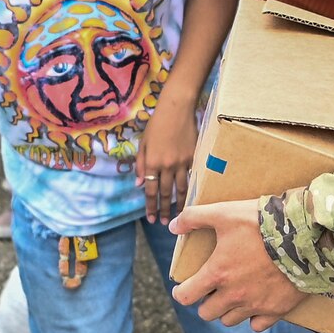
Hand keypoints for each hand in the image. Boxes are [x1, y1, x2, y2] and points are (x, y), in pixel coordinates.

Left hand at [136, 105, 196, 222]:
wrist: (177, 109)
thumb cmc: (157, 124)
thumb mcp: (143, 143)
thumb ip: (140, 165)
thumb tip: (139, 185)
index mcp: (152, 162)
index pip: (150, 190)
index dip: (150, 206)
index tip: (151, 218)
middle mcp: (166, 165)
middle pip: (164, 193)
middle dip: (163, 209)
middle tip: (164, 223)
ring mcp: (182, 162)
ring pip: (180, 189)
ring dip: (178, 204)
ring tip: (177, 216)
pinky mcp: (194, 158)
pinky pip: (191, 178)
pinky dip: (190, 190)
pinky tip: (190, 198)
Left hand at [169, 198, 306, 331]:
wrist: (303, 236)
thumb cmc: (261, 223)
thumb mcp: (224, 212)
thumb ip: (194, 217)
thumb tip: (172, 226)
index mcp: (217, 274)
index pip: (186, 296)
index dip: (181, 292)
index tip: (184, 287)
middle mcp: (233, 295)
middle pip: (207, 313)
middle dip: (206, 301)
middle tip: (213, 288)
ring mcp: (255, 305)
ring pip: (230, 320)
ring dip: (228, 310)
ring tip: (234, 293)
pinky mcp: (276, 310)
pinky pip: (257, 325)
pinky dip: (254, 317)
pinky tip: (257, 301)